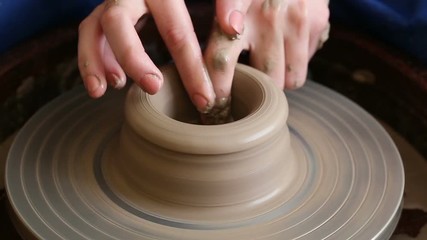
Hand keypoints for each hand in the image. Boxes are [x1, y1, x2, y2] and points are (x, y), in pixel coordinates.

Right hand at [78, 0, 214, 111]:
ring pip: (93, 27)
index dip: (191, 67)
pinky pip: (88, 32)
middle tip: (153, 86)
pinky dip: (91, 58)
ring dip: (97, 60)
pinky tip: (103, 83)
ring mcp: (113, 0)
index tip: (203, 98)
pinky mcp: (104, 11)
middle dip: (133, 58)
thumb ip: (225, 1)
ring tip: (107, 89)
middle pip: (118, 22)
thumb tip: (232, 28)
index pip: (175, 30)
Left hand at [204, 0, 329, 97]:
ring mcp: (296, 20)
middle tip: (243, 86)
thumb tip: (202, 76)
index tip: (211, 107)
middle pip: (261, 79)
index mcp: (234, 6)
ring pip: (287, 81)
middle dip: (252, 89)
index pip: (221, 60)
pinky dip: (292, 67)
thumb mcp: (227, 0)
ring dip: (276, 82)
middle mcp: (268, 15)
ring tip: (265, 64)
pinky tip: (283, 49)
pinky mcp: (317, 22)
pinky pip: (303, 68)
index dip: (218, 90)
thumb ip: (217, 31)